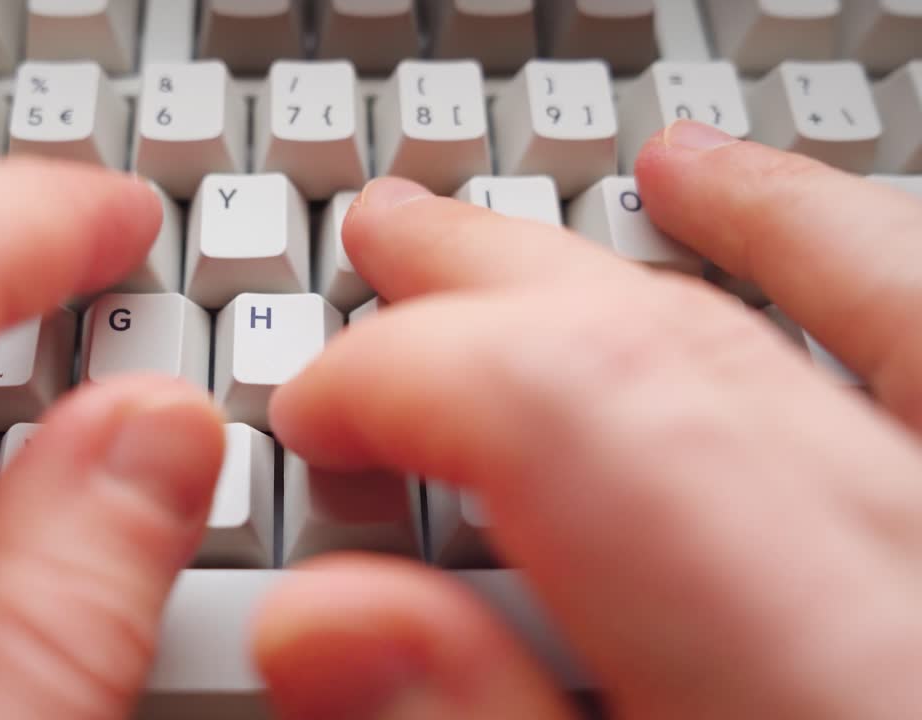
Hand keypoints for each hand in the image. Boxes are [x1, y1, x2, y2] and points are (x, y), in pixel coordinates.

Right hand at [258, 121, 921, 718]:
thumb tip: (326, 621)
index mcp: (825, 673)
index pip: (572, 411)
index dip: (404, 379)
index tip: (318, 416)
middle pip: (672, 351)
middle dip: (488, 290)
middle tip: (379, 253)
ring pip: (827, 297)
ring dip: (633, 252)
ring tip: (513, 219)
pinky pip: (920, 328)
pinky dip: (828, 248)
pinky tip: (740, 205)